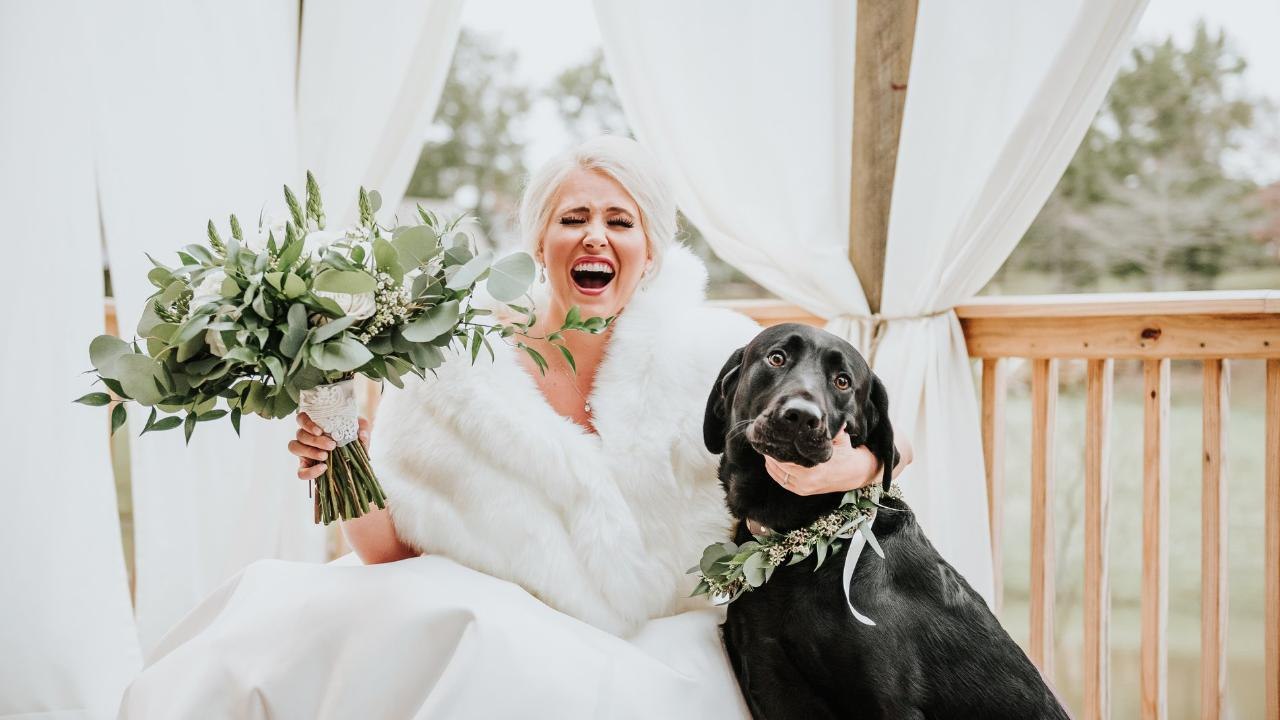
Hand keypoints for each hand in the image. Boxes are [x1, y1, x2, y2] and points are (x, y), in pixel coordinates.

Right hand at [290, 412, 370, 480]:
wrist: (356, 454)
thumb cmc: (354, 438)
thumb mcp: (361, 430)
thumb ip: (363, 428)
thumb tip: (362, 434)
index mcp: (316, 424)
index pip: (301, 418)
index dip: (307, 423)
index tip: (320, 431)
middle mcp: (306, 436)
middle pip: (300, 434)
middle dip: (315, 440)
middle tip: (332, 445)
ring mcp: (304, 451)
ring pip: (294, 447)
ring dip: (309, 451)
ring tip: (326, 456)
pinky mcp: (306, 466)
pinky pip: (300, 471)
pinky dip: (309, 471)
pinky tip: (323, 468)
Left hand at [763, 430, 912, 495]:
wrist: (854, 474)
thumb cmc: (845, 452)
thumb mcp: (840, 438)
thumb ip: (832, 428)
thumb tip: (820, 412)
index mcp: (816, 466)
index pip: (789, 457)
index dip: (779, 446)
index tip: (773, 436)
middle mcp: (808, 479)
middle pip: (780, 465)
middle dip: (772, 453)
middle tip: (766, 441)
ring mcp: (804, 487)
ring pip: (779, 474)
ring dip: (770, 462)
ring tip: (767, 449)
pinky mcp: (802, 491)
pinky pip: (782, 481)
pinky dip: (774, 472)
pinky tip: (770, 461)